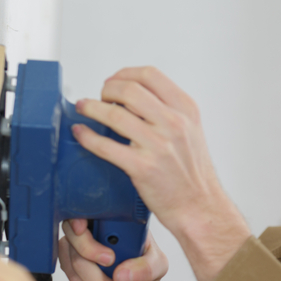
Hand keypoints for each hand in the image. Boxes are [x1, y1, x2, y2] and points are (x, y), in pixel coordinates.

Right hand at [58, 218, 168, 280]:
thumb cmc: (143, 267)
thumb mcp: (157, 266)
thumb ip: (146, 268)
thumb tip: (121, 274)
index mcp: (115, 218)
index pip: (89, 208)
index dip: (80, 217)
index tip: (83, 230)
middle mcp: (92, 227)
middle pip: (75, 237)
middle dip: (93, 261)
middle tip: (116, 277)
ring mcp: (77, 244)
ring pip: (73, 262)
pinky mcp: (69, 262)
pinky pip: (70, 277)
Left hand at [72, 66, 251, 280]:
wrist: (199, 206)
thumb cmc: (193, 173)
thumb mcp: (191, 131)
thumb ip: (168, 111)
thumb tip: (134, 97)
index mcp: (186, 110)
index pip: (149, 75)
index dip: (124, 74)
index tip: (114, 82)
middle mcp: (174, 123)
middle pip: (128, 89)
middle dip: (106, 89)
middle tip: (98, 97)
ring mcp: (158, 145)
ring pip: (113, 113)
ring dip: (90, 107)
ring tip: (83, 109)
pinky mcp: (142, 167)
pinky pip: (105, 146)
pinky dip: (87, 136)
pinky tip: (81, 133)